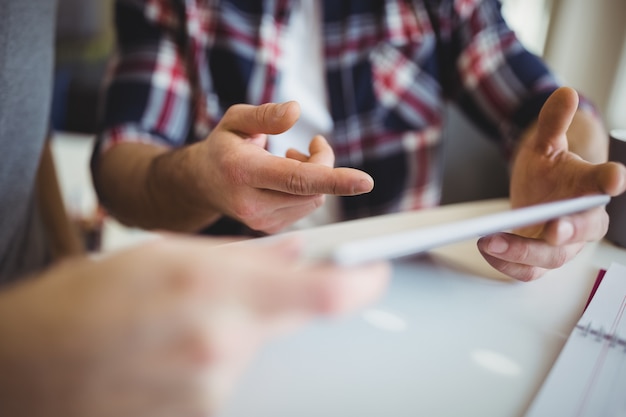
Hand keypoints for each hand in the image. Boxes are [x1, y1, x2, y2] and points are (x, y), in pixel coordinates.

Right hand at [0, 236, 389, 416]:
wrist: (22, 371)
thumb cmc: (80, 304)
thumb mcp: (161, 258)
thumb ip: (240, 257)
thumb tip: (294, 254)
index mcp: (211, 288)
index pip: (322, 293)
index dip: (362, 282)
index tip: (376, 273)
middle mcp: (219, 346)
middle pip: (284, 323)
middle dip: (268, 305)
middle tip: (220, 299)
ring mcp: (211, 394)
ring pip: (252, 354)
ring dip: (230, 336)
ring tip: (171, 329)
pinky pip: (226, 384)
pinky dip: (209, 364)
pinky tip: (166, 356)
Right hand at [190, 101, 372, 232]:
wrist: (201, 185)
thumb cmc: (222, 149)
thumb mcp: (235, 120)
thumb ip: (265, 115)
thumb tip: (295, 112)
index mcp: (242, 172)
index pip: (295, 179)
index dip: (333, 178)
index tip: (365, 181)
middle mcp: (252, 204)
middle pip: (313, 187)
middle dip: (322, 163)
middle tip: (310, 144)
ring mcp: (262, 221)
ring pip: (314, 199)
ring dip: (316, 176)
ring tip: (291, 159)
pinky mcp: (271, 228)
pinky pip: (307, 207)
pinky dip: (308, 189)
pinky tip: (287, 178)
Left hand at [477, 87, 625, 280]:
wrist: (538, 195)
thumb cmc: (549, 173)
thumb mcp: (547, 144)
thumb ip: (553, 122)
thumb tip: (564, 92)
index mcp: (590, 188)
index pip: (605, 182)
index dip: (611, 180)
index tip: (616, 177)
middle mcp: (583, 221)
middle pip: (584, 231)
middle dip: (569, 230)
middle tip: (552, 228)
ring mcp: (563, 246)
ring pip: (553, 257)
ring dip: (522, 252)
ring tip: (490, 240)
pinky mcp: (541, 261)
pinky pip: (529, 272)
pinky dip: (508, 265)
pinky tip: (486, 251)